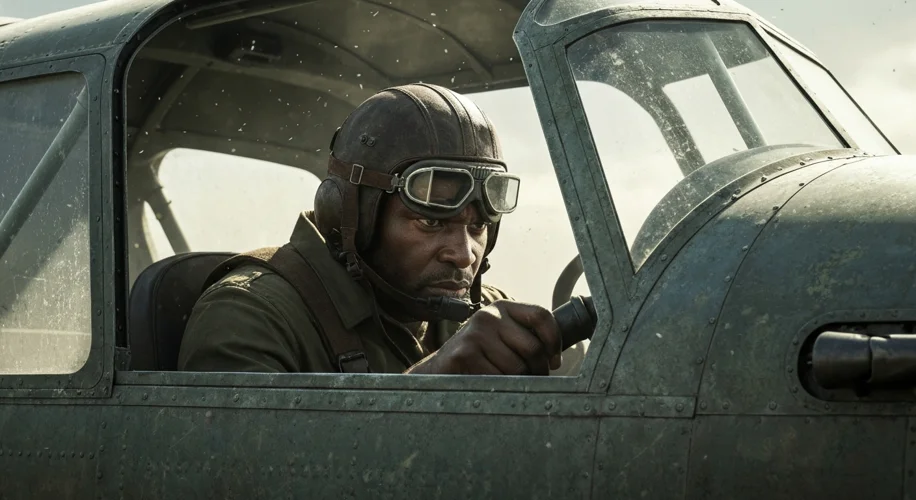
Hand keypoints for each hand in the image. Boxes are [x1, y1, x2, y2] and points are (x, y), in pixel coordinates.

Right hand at [406, 300, 561, 374]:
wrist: (438, 371)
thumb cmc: (477, 358)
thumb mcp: (501, 339)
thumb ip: (524, 339)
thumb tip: (556, 357)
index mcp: (502, 308)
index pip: (541, 316)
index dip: (554, 341)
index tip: (554, 361)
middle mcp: (489, 315)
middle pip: (533, 347)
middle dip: (539, 370)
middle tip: (532, 380)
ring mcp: (475, 333)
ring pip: (517, 367)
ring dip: (517, 382)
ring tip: (504, 382)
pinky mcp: (465, 353)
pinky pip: (498, 378)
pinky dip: (498, 388)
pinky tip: (487, 385)